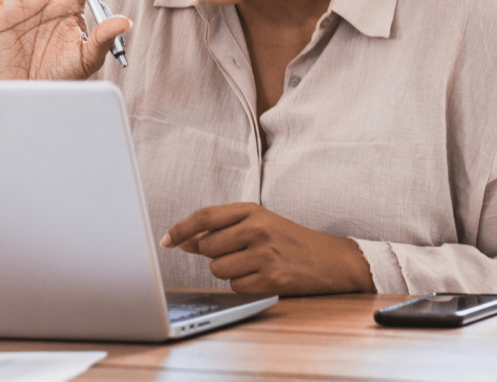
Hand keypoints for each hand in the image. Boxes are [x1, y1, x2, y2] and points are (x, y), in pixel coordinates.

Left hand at [159, 203, 374, 295]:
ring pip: (217, 269)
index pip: (204, 217)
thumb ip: (221, 230)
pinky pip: (236, 286)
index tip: (164, 241)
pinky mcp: (271, 277)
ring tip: (253, 265)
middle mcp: (256, 228)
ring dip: (229, 272)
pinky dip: (244, 285)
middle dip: (214, 255)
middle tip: (239, 253)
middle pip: (206, 246)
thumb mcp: (258, 225)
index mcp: (251, 210)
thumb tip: (183, 240)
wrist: (332, 260)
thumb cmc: (289, 241)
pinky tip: (262, 277)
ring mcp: (264, 253)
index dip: (179, 229)